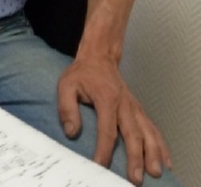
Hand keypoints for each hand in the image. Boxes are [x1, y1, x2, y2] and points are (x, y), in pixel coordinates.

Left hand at [57, 56, 171, 184]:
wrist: (99, 57)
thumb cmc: (81, 74)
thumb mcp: (66, 85)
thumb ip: (66, 108)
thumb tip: (71, 132)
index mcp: (106, 98)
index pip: (107, 129)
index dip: (104, 149)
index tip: (100, 165)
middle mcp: (124, 104)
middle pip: (133, 134)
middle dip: (135, 157)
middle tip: (135, 178)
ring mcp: (134, 107)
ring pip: (148, 132)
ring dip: (152, 153)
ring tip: (155, 172)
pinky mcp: (139, 110)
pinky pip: (152, 128)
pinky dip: (160, 145)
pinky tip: (165, 160)